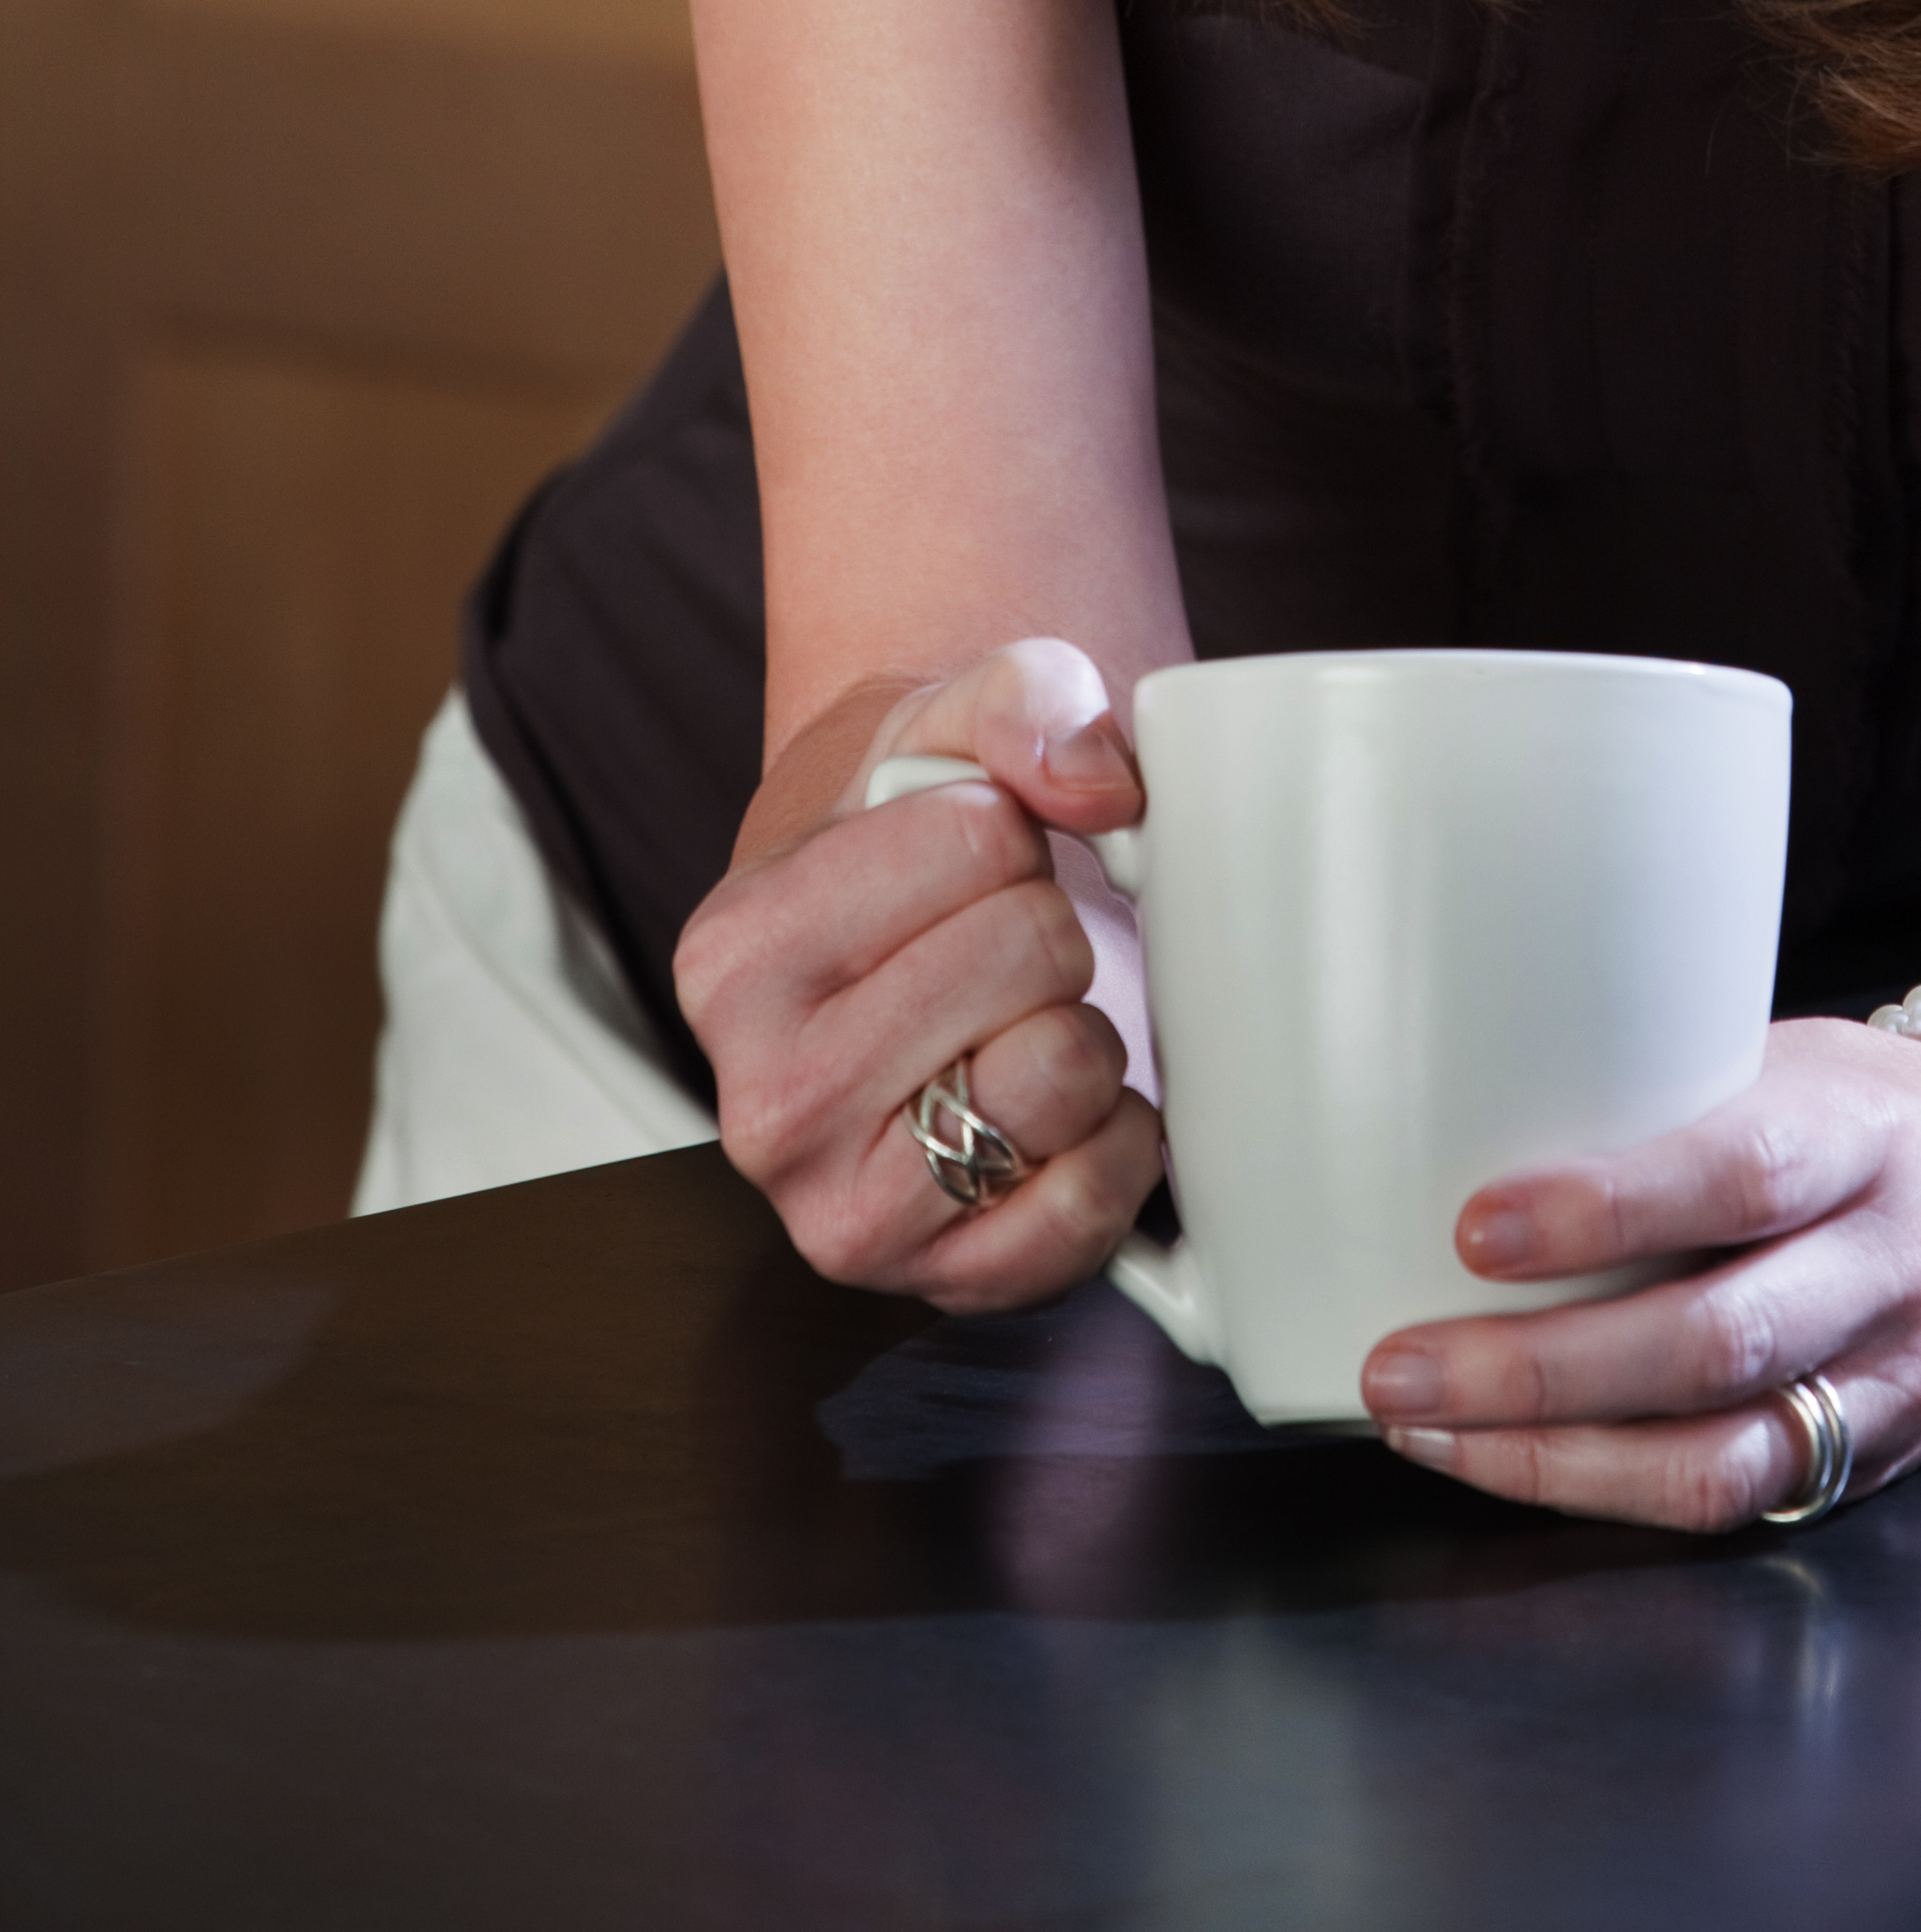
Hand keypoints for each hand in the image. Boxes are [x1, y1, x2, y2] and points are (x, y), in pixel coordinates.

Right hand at [674, 637, 1164, 1308]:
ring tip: (1020, 1024)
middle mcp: (765, 1106)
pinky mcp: (945, 1287)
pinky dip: (1117, 1141)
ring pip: (1061, 1073)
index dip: (1010, 829)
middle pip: (1029, 951)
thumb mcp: (959, 724)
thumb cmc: (931, 845)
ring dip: (1084, 1030)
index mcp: (734, 956)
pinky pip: (1094, 1201)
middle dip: (1050, 924)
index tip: (967, 856)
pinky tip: (1059, 1111)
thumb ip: (1027, 702)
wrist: (924, 966)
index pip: (976, 840)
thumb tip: (1099, 784)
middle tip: (1000, 947)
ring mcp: (845, 1218)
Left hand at [1356, 1013, 1920, 1527]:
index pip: (1741, 1174)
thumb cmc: (1866, 1110)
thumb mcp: (1796, 1061)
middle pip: (1715, 1340)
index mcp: (1863, 1134)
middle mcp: (1886, 1264)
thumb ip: (1671, 1094)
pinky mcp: (1876, 1460)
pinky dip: (1607, 1491)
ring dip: (1552, 1457)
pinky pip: (1736, 1500)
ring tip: (1426, 1426)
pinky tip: (1509, 1463)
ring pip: (1719, 1454)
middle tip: (1400, 1361)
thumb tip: (1465, 1100)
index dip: (1609, 1209)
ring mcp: (1890, 1378)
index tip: (1476, 1226)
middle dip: (1542, 1367)